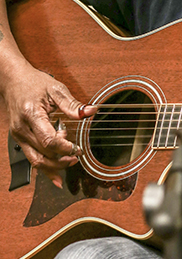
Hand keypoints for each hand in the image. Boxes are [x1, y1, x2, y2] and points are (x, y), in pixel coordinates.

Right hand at [2, 60, 94, 186]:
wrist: (13, 80)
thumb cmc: (34, 83)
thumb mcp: (56, 89)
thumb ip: (73, 104)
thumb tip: (91, 111)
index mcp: (31, 115)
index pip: (48, 140)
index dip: (65, 148)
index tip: (78, 148)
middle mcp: (22, 129)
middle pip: (43, 154)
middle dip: (62, 158)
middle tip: (77, 154)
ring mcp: (18, 136)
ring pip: (36, 160)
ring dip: (54, 165)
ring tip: (71, 161)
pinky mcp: (20, 139)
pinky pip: (32, 158)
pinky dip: (45, 169)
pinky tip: (56, 177)